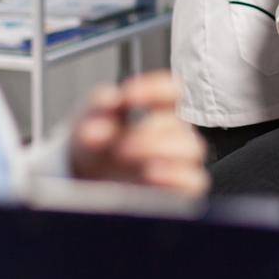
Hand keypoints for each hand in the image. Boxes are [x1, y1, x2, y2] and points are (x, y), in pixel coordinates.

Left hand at [70, 72, 209, 197]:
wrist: (84, 183)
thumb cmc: (95, 147)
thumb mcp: (88, 121)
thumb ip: (97, 109)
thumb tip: (107, 107)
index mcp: (155, 109)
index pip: (171, 91)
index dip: (155, 89)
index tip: (128, 96)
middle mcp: (170, 134)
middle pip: (179, 124)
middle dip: (148, 131)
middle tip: (120, 143)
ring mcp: (177, 162)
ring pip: (191, 149)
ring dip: (160, 150)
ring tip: (129, 157)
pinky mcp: (178, 189)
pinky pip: (193, 181)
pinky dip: (176, 177)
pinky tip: (149, 175)